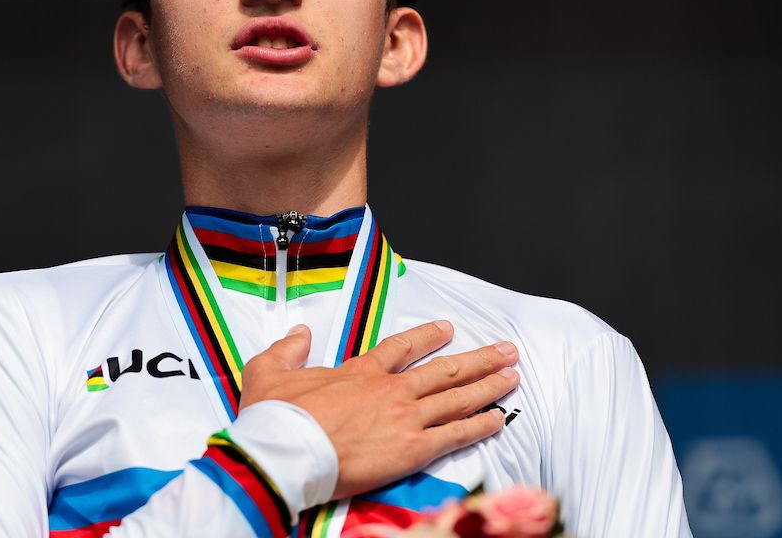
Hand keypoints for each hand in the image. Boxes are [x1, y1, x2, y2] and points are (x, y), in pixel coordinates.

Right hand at [239, 321, 518, 498]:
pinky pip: (456, 434)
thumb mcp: (268, 371)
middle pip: (444, 370)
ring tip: (513, 376)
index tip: (447, 328)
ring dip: (488, 385)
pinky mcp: (411, 449)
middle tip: (505, 351)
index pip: (402, 347)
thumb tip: (298, 333)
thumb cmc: (275, 417)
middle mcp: (389, 390)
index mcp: (359, 371)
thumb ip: (287, 349)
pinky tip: (500, 419)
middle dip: (479, 359)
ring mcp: (404, 418)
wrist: (285, 453)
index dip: (427, 336)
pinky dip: (480, 425)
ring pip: (457, 397)